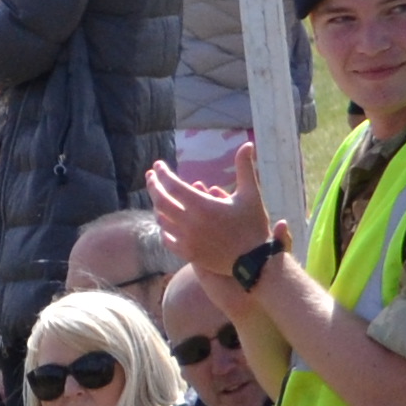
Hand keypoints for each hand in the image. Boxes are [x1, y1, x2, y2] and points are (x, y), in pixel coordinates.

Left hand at [144, 146, 262, 276]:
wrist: (255, 261)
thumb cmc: (254, 225)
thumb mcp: (251, 194)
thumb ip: (245, 168)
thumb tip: (247, 144)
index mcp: (203, 206)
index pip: (172, 185)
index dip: (163, 173)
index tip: (158, 164)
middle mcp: (190, 223)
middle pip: (161, 201)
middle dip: (153, 185)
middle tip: (150, 175)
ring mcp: (186, 240)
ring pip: (161, 219)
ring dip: (157, 205)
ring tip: (159, 195)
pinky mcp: (187, 254)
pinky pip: (166, 238)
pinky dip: (163, 226)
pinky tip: (164, 219)